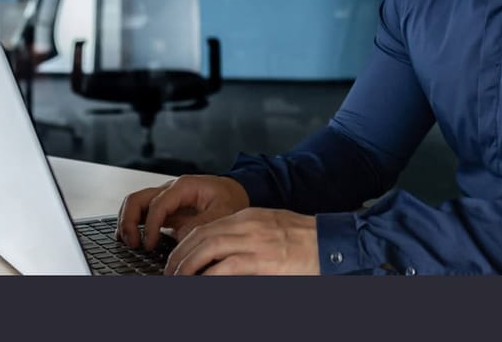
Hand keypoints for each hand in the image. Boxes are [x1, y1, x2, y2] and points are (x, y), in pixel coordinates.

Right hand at [116, 175, 249, 251]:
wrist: (237, 193)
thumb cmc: (231, 199)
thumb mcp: (225, 211)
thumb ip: (203, 223)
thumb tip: (180, 238)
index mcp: (184, 186)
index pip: (158, 205)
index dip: (151, 226)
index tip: (150, 245)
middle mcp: (171, 190)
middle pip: (137, 199)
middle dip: (129, 221)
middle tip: (133, 243)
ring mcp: (166, 199)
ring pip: (135, 204)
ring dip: (127, 223)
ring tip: (130, 243)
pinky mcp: (166, 210)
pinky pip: (143, 213)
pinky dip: (134, 225)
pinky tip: (133, 240)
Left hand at [164, 208, 319, 275]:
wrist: (331, 241)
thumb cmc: (306, 238)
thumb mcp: (271, 228)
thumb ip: (247, 236)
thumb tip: (224, 256)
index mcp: (248, 216)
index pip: (206, 227)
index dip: (186, 244)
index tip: (177, 259)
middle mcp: (247, 225)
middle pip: (200, 236)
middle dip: (179, 256)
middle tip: (170, 273)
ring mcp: (253, 241)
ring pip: (206, 249)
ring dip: (187, 267)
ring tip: (178, 281)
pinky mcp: (261, 260)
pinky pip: (224, 269)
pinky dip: (207, 278)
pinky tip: (200, 285)